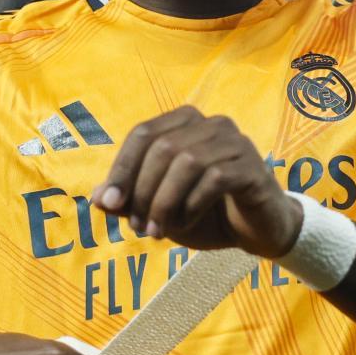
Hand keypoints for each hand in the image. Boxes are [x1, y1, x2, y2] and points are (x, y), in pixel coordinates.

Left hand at [93, 106, 302, 256]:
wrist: (258, 231)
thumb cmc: (207, 214)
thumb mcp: (160, 210)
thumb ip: (129, 202)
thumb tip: (96, 198)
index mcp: (186, 123)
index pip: (143, 134)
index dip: (121, 168)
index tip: (109, 204)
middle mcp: (212, 123)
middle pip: (162, 147)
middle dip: (143, 191)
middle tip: (139, 227)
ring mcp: (235, 142)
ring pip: (187, 162)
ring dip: (165, 202)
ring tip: (159, 231)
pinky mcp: (252, 166)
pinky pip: (215, 178)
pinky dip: (192, 205)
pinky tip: (188, 223)